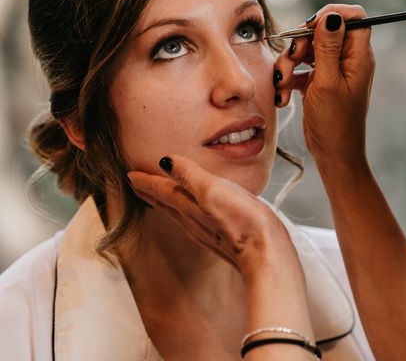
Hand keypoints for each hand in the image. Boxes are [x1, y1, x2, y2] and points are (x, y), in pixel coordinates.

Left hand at [127, 154, 299, 279]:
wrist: (265, 255)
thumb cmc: (242, 221)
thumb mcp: (212, 189)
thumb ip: (189, 174)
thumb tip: (166, 161)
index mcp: (188, 207)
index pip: (161, 191)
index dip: (145, 181)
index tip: (130, 174)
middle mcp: (193, 222)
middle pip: (166, 204)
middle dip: (151, 193)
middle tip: (137, 184)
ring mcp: (207, 233)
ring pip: (179, 214)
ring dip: (166, 203)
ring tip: (159, 196)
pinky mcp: (223, 239)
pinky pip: (195, 222)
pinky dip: (186, 213)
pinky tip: (196, 214)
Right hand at [274, 5, 374, 167]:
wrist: (332, 155)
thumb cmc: (335, 123)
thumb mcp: (327, 82)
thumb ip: (327, 47)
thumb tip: (331, 15)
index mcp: (358, 57)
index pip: (353, 18)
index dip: (331, 15)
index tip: (310, 26)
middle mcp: (348, 60)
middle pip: (323, 32)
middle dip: (301, 42)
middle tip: (292, 57)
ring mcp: (332, 71)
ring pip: (307, 50)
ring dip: (290, 63)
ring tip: (282, 83)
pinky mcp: (318, 83)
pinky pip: (300, 69)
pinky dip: (289, 78)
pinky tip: (283, 96)